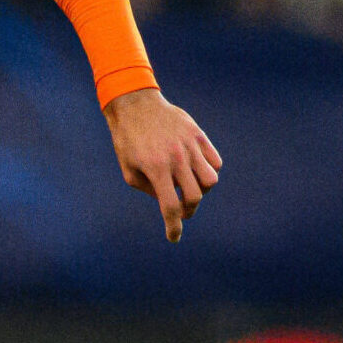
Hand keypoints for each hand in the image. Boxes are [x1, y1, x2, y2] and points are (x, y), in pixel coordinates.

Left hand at [103, 88, 221, 242]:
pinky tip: (195, 171)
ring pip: (211, 180)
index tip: (173, 238)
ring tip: (189, 187)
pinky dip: (209, 171)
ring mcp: (190, 145)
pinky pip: (215, 161)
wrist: (135, 105)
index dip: (173, 227)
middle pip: (195, 196)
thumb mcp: (128, 170)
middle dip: (189, 210)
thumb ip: (149, 190)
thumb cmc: (127, 140)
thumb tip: (170, 202)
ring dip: (202, 190)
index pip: (170, 207)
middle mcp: (176, 158)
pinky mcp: (198, 135)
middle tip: (181, 211)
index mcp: (155, 168)